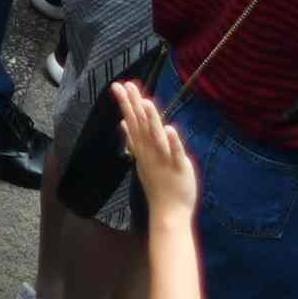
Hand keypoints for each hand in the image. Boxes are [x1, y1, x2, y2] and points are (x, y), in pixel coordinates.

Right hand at [116, 75, 201, 230]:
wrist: (168, 212)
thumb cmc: (157, 185)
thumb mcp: (142, 160)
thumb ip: (134, 140)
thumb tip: (123, 123)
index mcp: (143, 149)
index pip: (132, 122)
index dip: (126, 104)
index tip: (118, 86)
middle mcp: (151, 152)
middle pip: (141, 125)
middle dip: (134, 105)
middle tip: (127, 85)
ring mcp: (164, 159)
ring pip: (156, 137)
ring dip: (151, 120)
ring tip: (146, 102)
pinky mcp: (179, 167)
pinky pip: (176, 153)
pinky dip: (173, 141)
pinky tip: (170, 128)